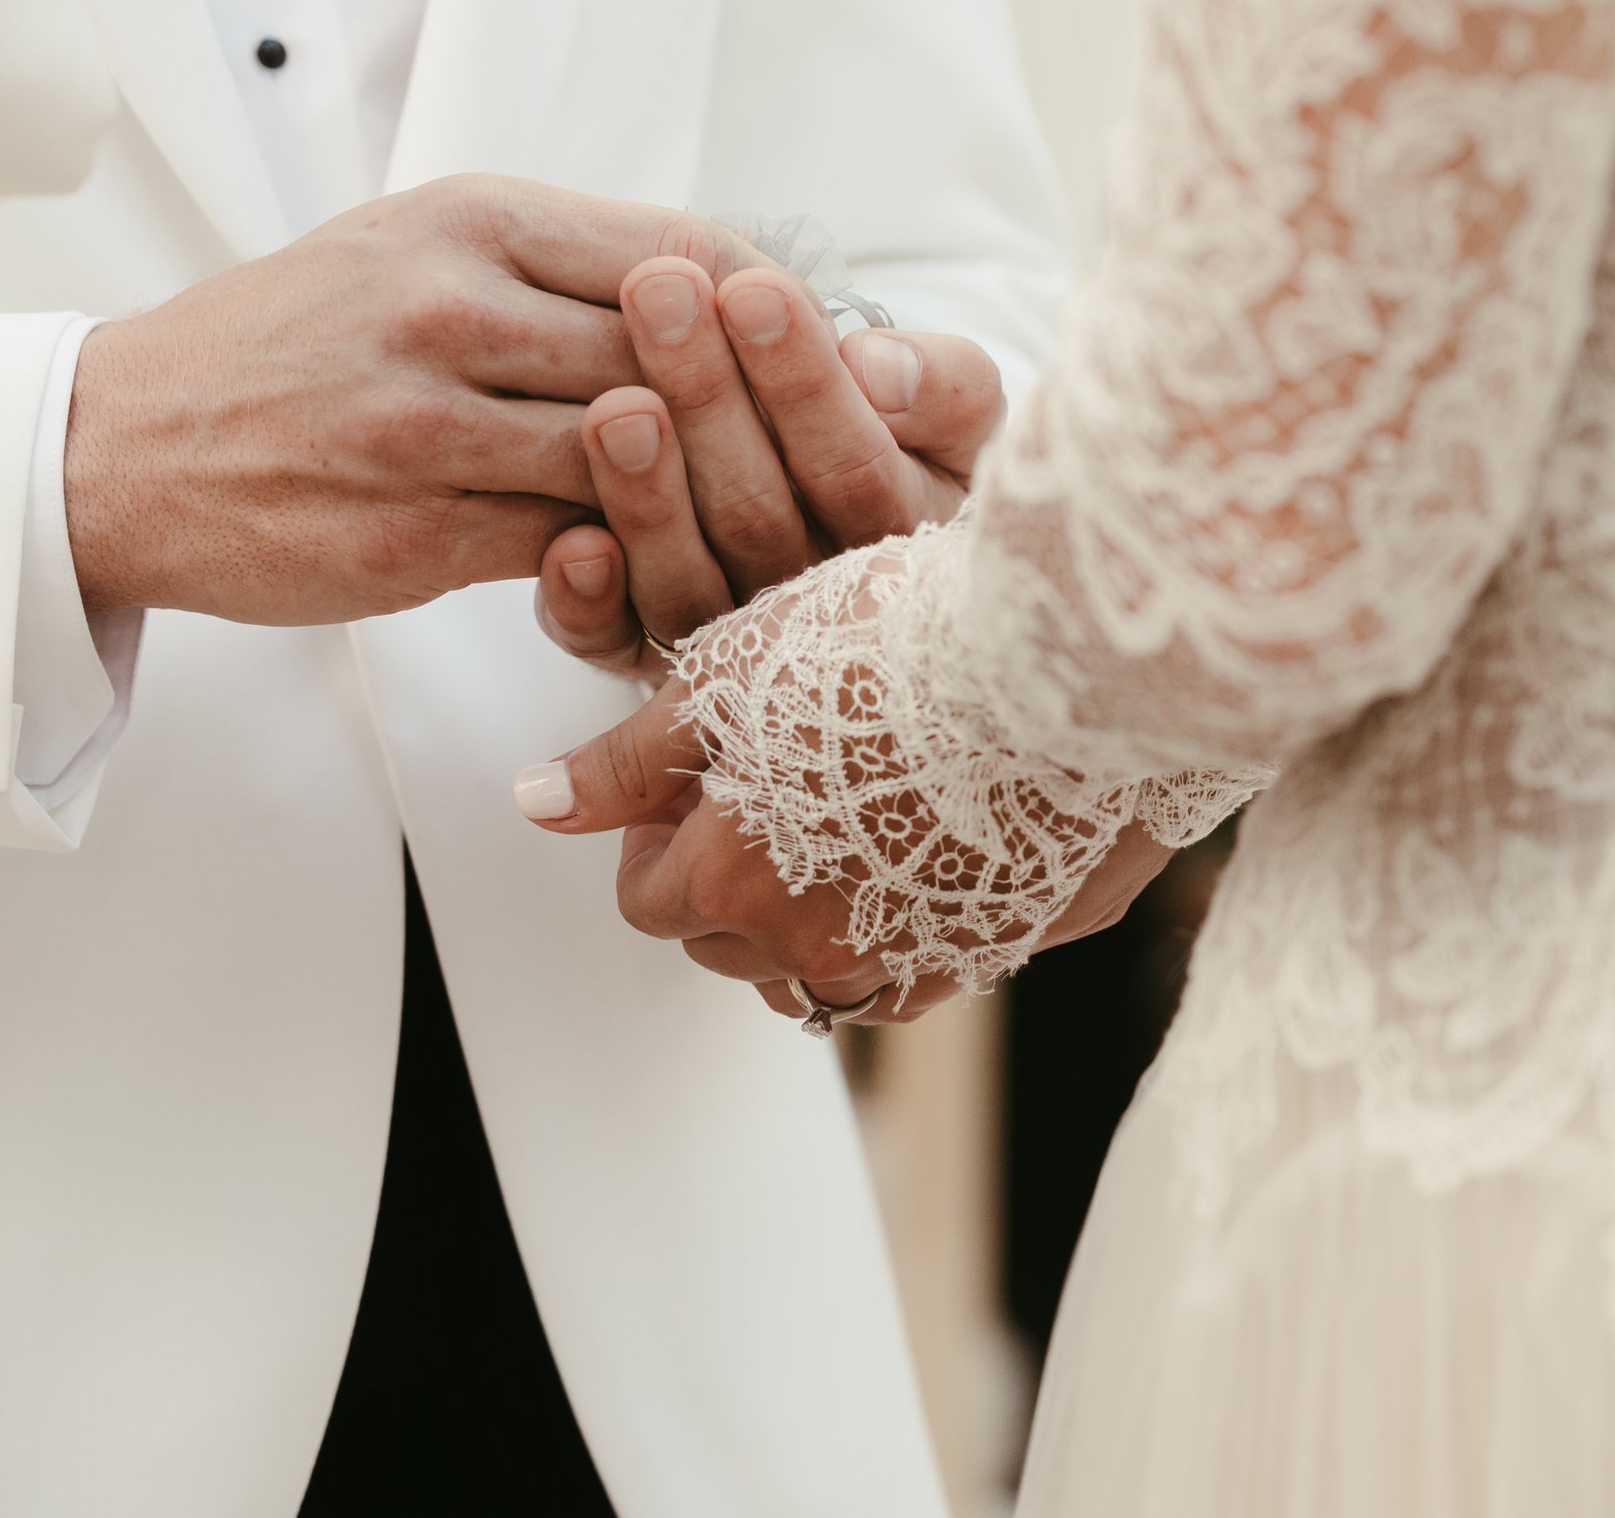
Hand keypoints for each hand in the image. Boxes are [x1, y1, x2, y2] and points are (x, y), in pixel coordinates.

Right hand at [65, 175, 760, 625]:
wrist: (124, 445)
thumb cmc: (290, 349)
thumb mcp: (415, 254)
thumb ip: (556, 270)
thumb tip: (718, 299)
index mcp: (471, 220)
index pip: (685, 254)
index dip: (776, 312)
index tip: (824, 353)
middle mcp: (453, 306)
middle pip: (677, 359)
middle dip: (766, 415)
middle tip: (841, 456)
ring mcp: (428, 425)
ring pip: (633, 461)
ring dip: (706, 501)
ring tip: (772, 526)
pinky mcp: (412, 535)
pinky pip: (570, 552)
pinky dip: (629, 565)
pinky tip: (669, 575)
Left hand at [512, 677, 1173, 1027]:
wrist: (1079, 654)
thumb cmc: (897, 641)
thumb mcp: (730, 674)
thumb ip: (628, 758)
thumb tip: (535, 804)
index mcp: (736, 883)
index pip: (648, 901)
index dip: (656, 834)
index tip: (695, 774)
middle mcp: (824, 949)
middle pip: (732, 947)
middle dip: (728, 880)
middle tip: (770, 782)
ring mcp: (927, 962)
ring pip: (833, 971)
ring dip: (816, 915)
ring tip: (851, 813)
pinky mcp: (1016, 945)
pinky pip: (933, 962)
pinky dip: (912, 920)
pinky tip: (936, 837)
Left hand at [534, 258, 1004, 680]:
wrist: (860, 534)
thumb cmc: (904, 444)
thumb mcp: (954, 407)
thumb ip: (944, 385)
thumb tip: (878, 369)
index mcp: (899, 539)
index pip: (854, 469)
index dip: (804, 382)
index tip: (753, 290)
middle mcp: (817, 607)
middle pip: (759, 515)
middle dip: (706, 398)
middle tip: (657, 294)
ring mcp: (732, 645)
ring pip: (686, 584)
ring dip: (645, 498)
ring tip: (613, 402)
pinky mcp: (650, 663)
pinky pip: (615, 647)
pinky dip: (589, 604)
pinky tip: (571, 546)